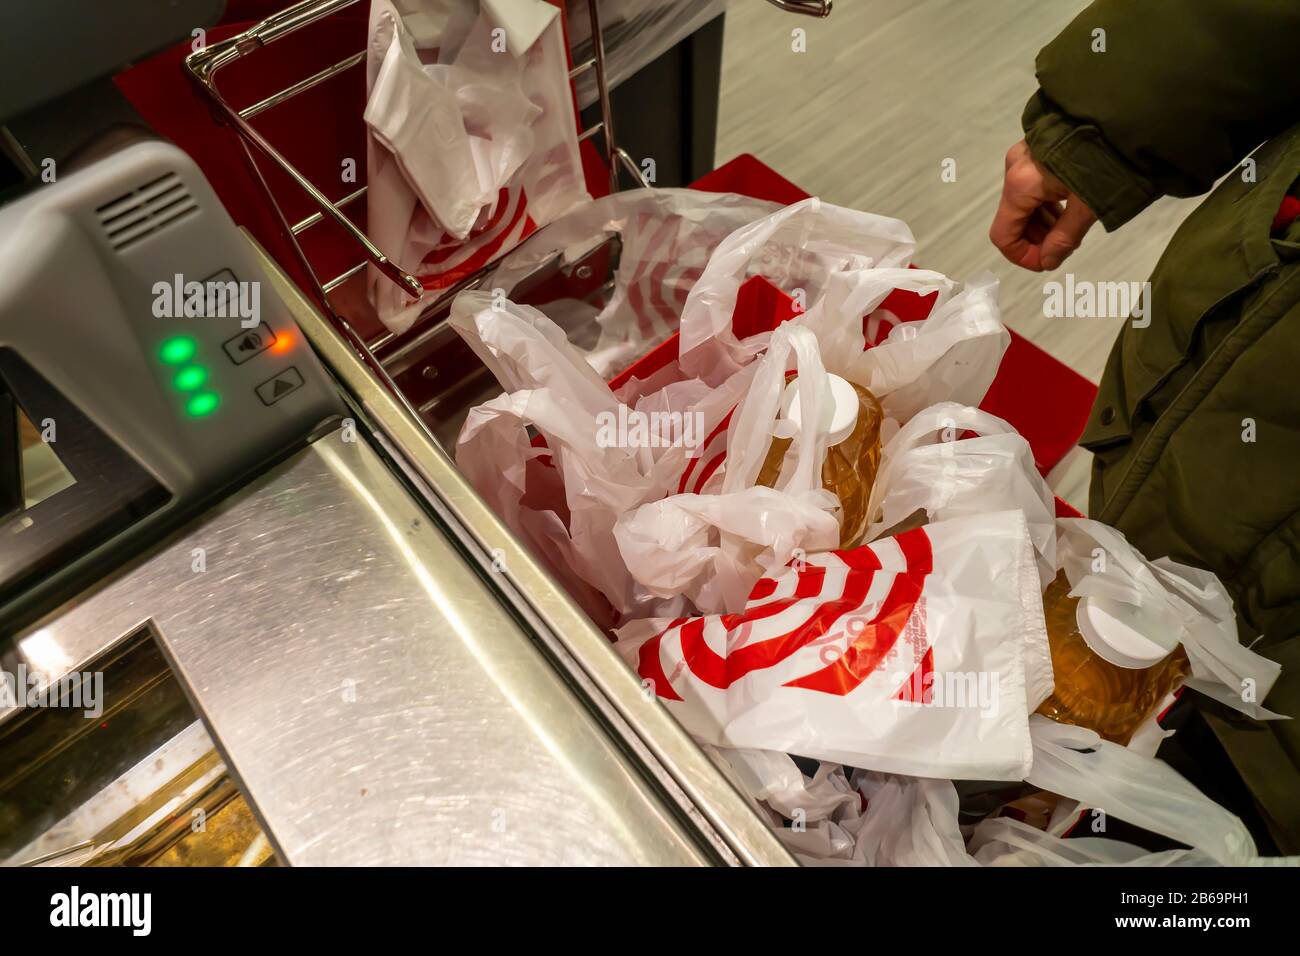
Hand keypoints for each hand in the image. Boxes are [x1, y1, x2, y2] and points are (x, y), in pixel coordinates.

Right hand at [990, 140, 1097, 271]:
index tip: (1047, 263)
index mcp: (1021, 185)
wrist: (1121, 112)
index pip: (1003, 235)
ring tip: (1070, 229)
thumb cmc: (1105, 160)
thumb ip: (1064, 238)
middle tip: (1063, 247)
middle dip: (1035, 240)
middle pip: (1013, 220)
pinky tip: (1068, 208)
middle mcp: (1015, 170)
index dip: (1022, 256)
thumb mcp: (1087, 206)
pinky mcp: (1037, 149)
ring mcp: (1025, 157)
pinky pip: (1032, 187)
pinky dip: (1045, 205)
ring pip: (1023, 204)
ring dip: (1042, 224)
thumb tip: (1048, 261)